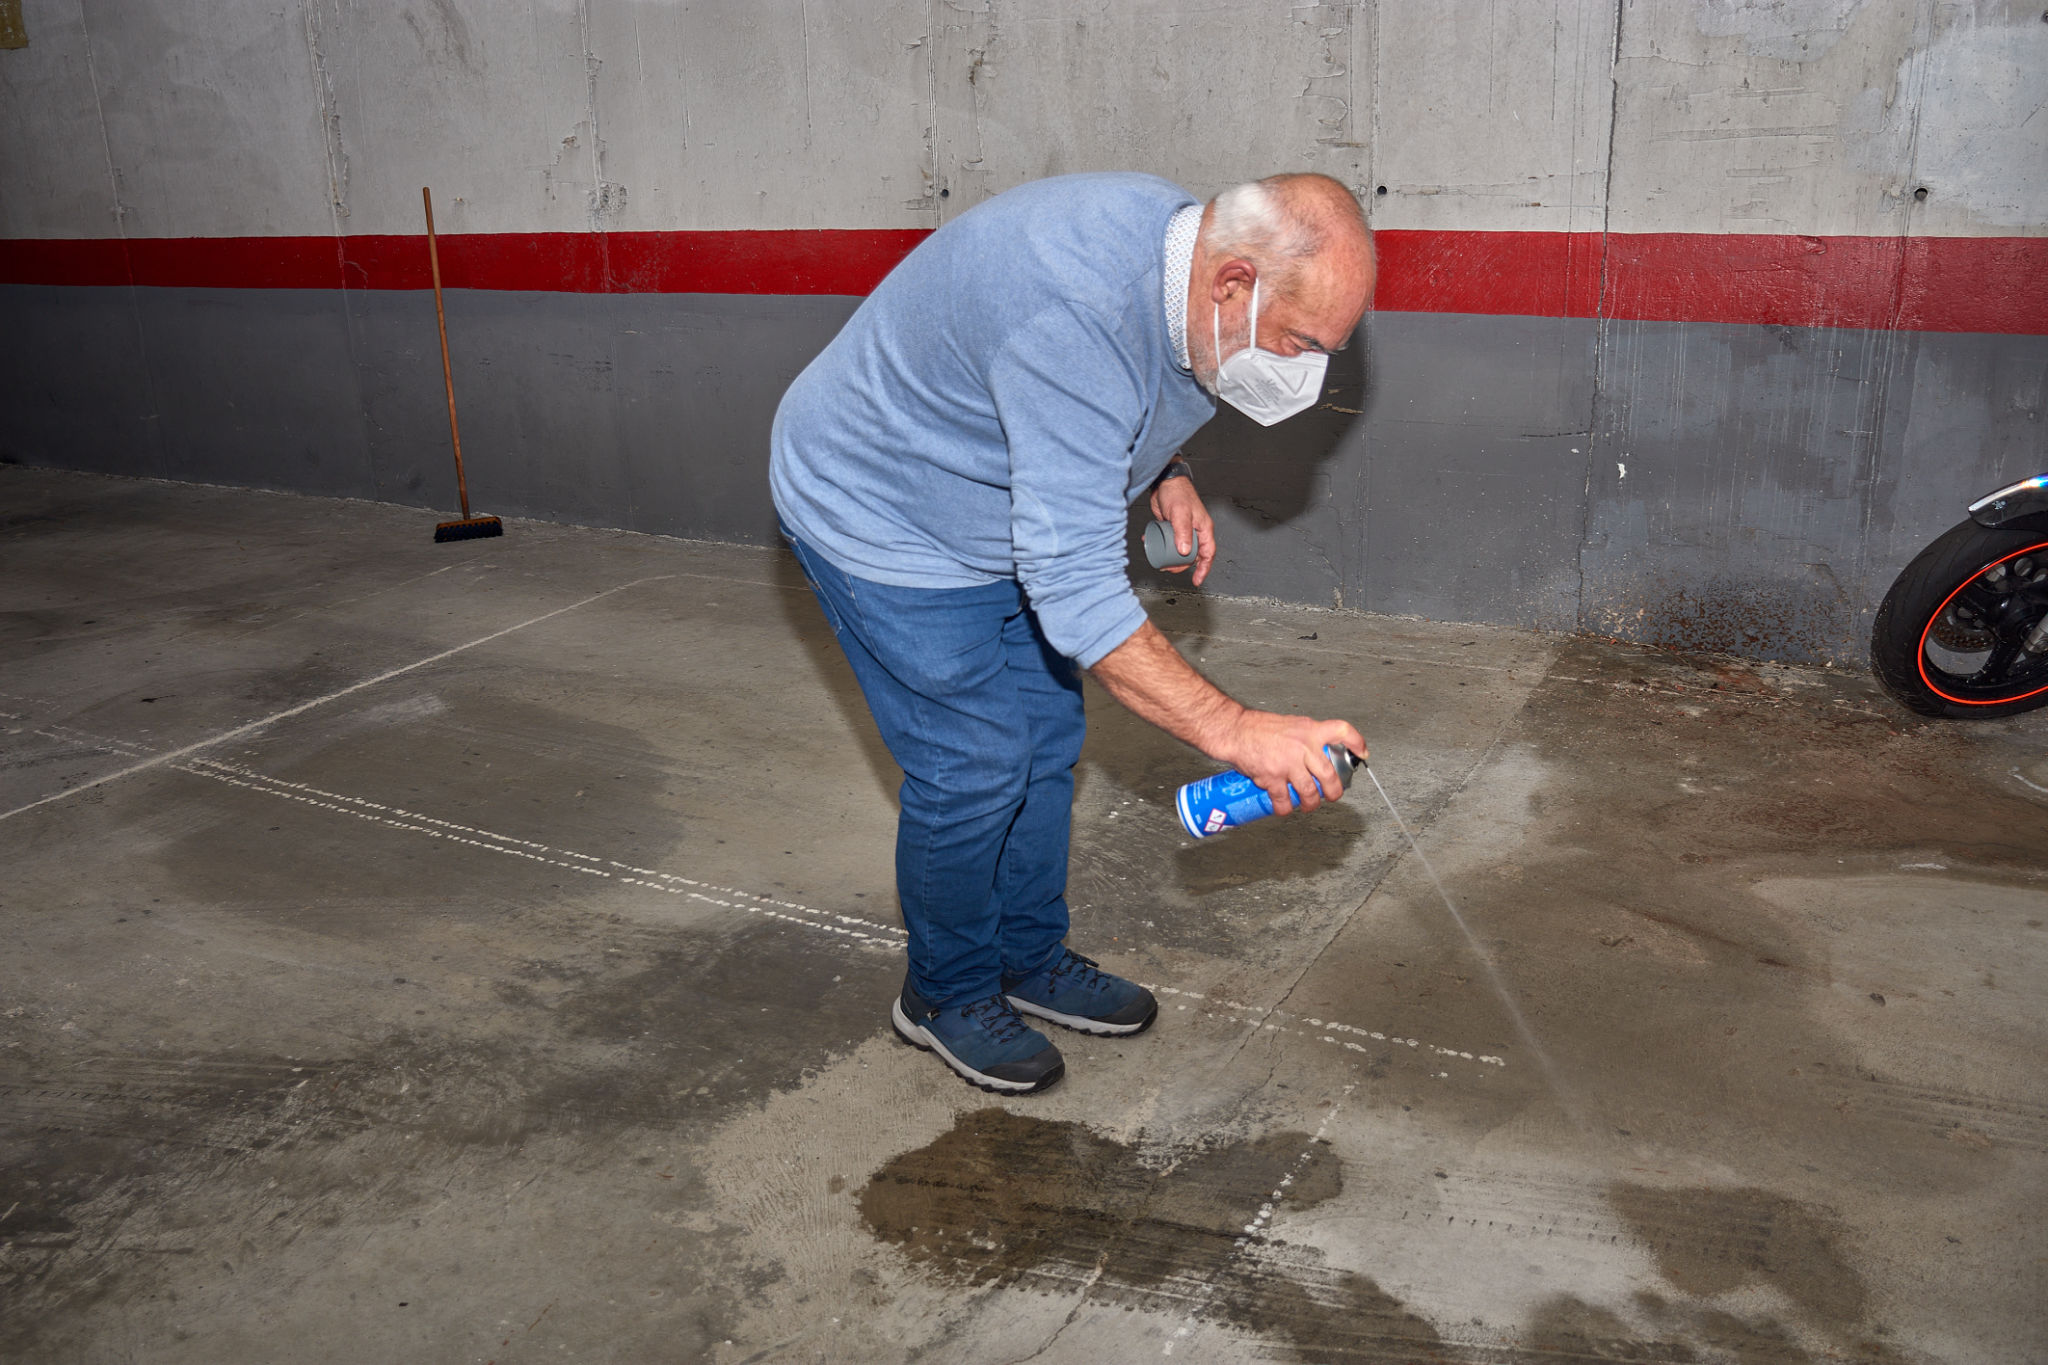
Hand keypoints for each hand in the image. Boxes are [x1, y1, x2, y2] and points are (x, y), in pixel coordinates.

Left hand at [1148, 475, 1215, 585]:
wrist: (1165, 481)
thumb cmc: (1177, 492)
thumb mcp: (1180, 513)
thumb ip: (1183, 532)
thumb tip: (1184, 552)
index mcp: (1203, 528)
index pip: (1208, 553)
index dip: (1204, 569)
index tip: (1197, 580)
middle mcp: (1195, 531)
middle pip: (1193, 555)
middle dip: (1182, 565)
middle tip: (1170, 568)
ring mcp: (1184, 530)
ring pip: (1180, 550)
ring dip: (1171, 558)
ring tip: (1160, 561)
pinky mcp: (1172, 527)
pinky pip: (1169, 541)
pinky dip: (1162, 546)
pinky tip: (1152, 544)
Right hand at [1219, 710, 1366, 815]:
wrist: (1234, 731)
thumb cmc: (1259, 727)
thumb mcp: (1291, 725)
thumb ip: (1306, 738)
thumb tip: (1318, 754)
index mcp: (1309, 730)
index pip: (1342, 731)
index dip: (1356, 742)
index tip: (1362, 753)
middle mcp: (1302, 746)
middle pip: (1329, 775)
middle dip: (1333, 792)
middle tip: (1332, 796)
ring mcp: (1288, 763)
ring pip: (1309, 792)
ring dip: (1310, 804)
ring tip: (1308, 805)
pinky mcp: (1272, 777)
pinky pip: (1284, 800)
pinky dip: (1284, 808)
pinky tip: (1284, 808)